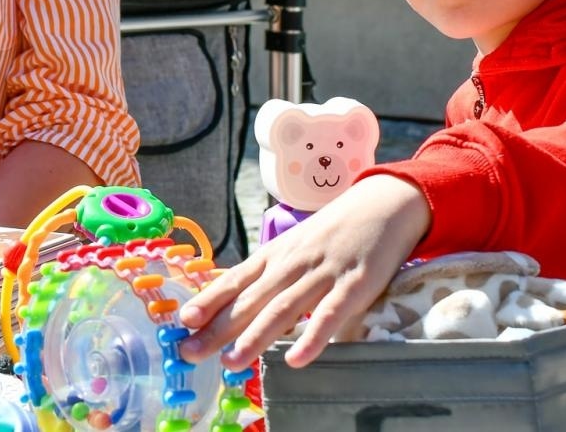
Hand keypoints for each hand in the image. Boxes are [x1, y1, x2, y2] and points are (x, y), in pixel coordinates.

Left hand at [178, 174, 430, 368]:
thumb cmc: (333, 232)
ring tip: (230, 362)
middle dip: (218, 327)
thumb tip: (237, 305)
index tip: (182, 321)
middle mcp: (292, 263)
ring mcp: (322, 273)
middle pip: (250, 299)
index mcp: (275, 255)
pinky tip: (295, 360)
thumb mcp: (295, 248)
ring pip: (283, 308)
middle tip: (190, 352)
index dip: (209, 300)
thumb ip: (271, 275)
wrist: (382, 203)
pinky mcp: (355, 284)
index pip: (235, 279)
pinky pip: (331, 314)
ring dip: (254, 336)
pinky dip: (312, 337)